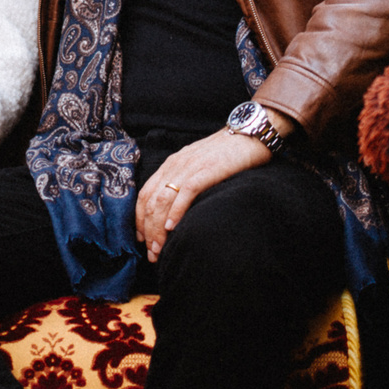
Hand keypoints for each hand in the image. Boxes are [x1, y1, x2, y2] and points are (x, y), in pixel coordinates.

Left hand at [135, 113, 287, 261]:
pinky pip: (185, 192)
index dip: (140, 219)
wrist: (249, 134)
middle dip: (148, 230)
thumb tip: (174, 209)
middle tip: (153, 253)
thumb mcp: (197, 165)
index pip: (145, 194)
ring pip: (164, 199)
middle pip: (151, 201)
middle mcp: (176, 165)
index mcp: (171, 164)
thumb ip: (184, 181)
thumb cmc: (226, 154)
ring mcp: (190, 167)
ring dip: (158, 227)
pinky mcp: (206, 170)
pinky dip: (176, 211)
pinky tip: (172, 227)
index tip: (142, 239)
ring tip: (160, 247)